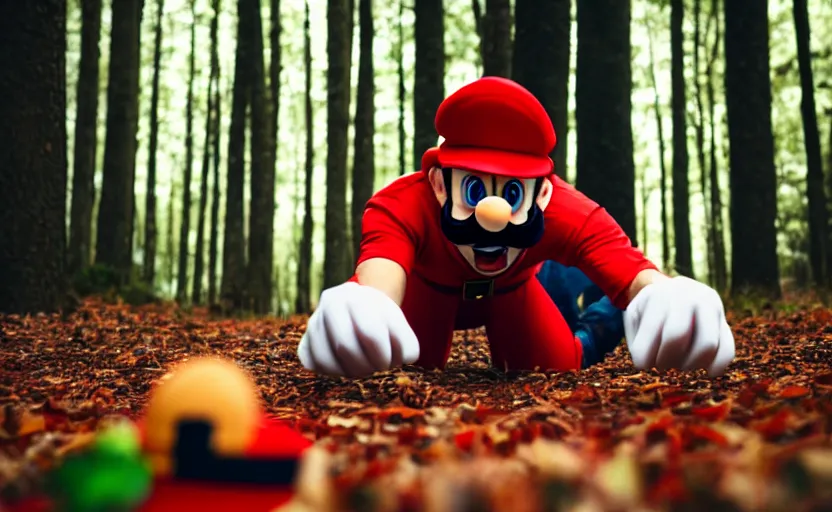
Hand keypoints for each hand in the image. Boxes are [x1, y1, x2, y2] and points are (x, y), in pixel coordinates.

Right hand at [297, 282, 419, 377]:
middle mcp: (327, 305)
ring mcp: (313, 323)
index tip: (390, 362)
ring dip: (352, 372)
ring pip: (327, 360)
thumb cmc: (382, 320)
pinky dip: (336, 373)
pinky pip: (315, 366)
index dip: (383, 355)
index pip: (370, 332)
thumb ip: (408, 344)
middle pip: (345, 347)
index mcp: (354, 295)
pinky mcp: (304, 343)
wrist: (358, 309)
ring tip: (365, 368)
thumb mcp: (399, 324)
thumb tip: (402, 361)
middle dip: (367, 365)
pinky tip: (348, 367)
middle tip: (377, 367)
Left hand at [623, 276, 734, 376]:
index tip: (643, 364)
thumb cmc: (650, 310)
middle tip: (661, 364)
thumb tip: (646, 364)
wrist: (675, 291)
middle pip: (677, 335)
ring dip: (690, 364)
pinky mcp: (724, 323)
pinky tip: (706, 373)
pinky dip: (717, 366)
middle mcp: (690, 297)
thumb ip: (637, 338)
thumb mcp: (635, 315)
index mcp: (662, 294)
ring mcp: (712, 308)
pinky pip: (727, 349)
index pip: (652, 330)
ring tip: (678, 365)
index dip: (647, 355)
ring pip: (708, 344)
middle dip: (666, 358)